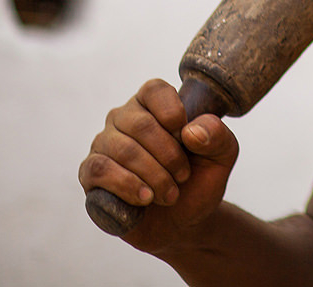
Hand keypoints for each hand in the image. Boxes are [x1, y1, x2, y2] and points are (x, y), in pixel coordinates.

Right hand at [78, 79, 238, 254]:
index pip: (155, 91)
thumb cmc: (200, 179)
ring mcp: (104, 144)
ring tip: (170, 194)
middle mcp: (125, 118)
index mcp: (155, 104)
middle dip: (169, 155)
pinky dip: (127, 186)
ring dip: (153, 175)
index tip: (186, 138)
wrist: (183, 221)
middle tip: (184, 176)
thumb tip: (190, 130)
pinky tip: (145, 199)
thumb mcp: (222, 155)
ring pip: (122, 149)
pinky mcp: (90, 173)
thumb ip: (217, 135)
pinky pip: (100, 170)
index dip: (172, 112)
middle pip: (140, 124)